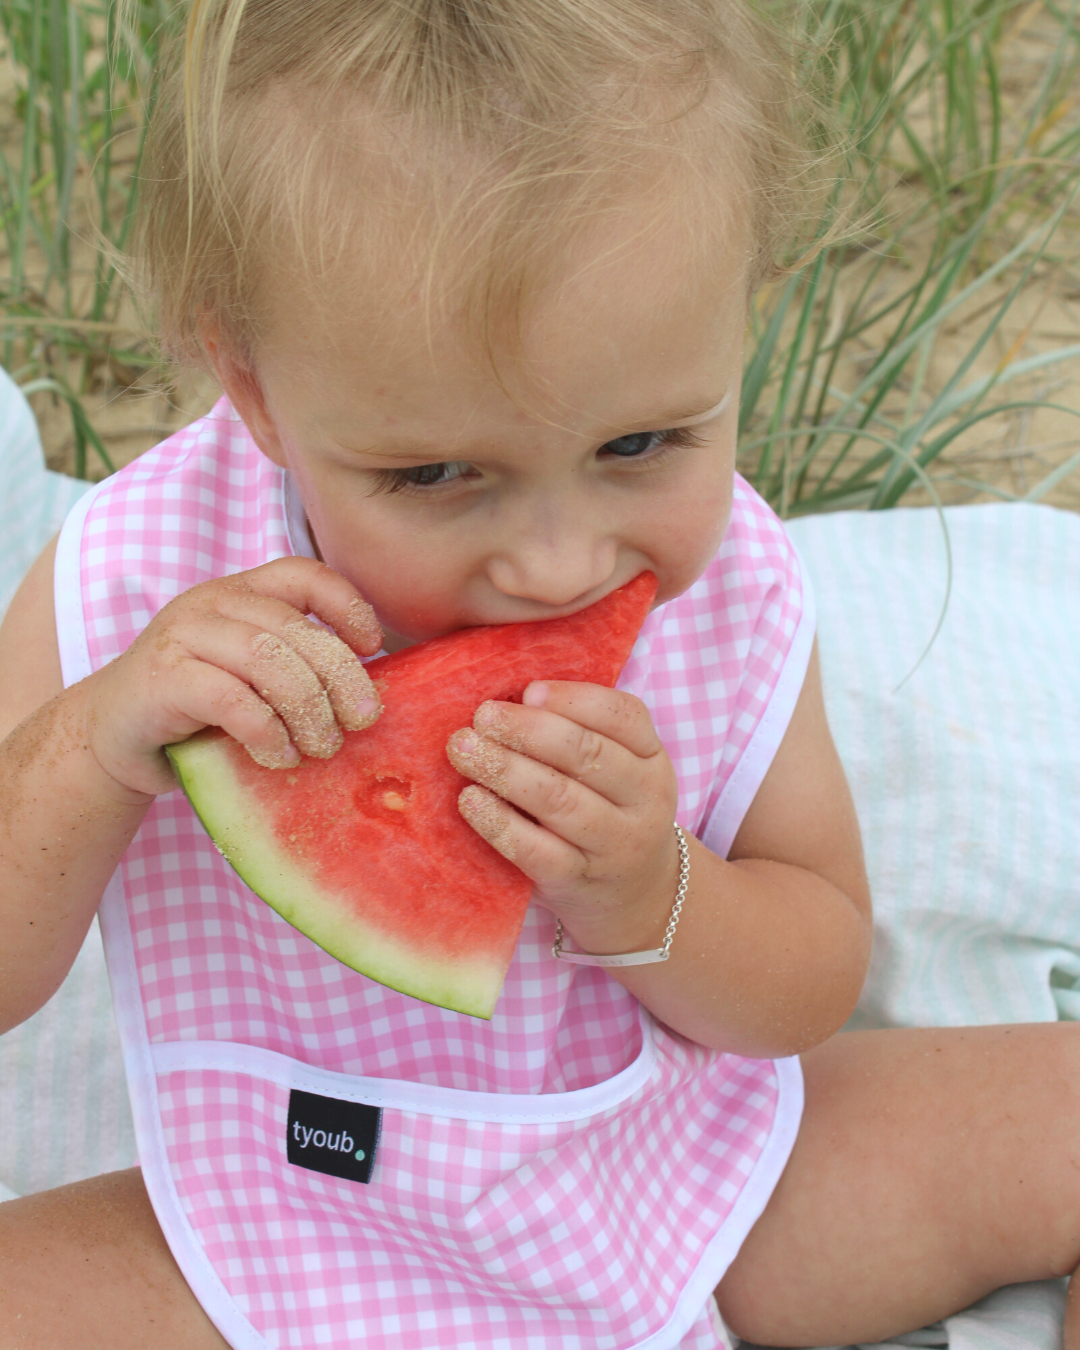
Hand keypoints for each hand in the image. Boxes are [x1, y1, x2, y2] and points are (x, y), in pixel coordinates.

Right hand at [79, 557, 382, 798]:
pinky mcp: (162, 680)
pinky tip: (281, 756)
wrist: (110, 735)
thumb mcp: (253, 677)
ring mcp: (183, 636)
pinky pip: (231, 698)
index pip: (303, 575)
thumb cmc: (197, 709)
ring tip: (323, 746)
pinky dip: (267, 730)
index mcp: (241, 593)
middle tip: (362, 720)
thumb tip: (368, 697)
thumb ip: (297, 668)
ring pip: (267, 660)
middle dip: (339, 677)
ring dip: (307, 709)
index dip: (346, 605)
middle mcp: (212, 603)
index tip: (372, 647)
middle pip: (295, 629)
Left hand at [447, 681, 679, 950]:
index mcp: (652, 759)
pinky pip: (536, 850)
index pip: (622, 716)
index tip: (527, 690)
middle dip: (527, 730)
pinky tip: (469, 800)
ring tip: (464, 750)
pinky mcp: (577, 881)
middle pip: (587, 754)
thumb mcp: (617, 771)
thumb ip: (579, 733)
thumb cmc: (608, 813)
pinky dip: (499, 822)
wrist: (634, 898)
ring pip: (559, 799)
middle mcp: (643, 801)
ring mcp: (613, 845)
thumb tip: (510, 698)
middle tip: (482, 716)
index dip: (573, 698)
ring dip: (505, 769)